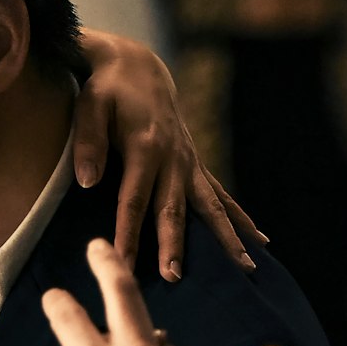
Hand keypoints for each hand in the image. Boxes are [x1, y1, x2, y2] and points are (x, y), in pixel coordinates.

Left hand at [75, 30, 267, 280]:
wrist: (137, 67)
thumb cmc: (106, 89)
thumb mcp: (90, 106)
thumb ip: (88, 143)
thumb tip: (86, 181)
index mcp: (145, 147)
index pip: (133, 200)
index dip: (128, 232)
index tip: (122, 262)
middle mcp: (173, 158)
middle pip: (173, 210)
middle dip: (174, 246)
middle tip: (174, 278)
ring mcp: (189, 163)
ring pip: (210, 207)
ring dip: (226, 239)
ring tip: (245, 268)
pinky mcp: (196, 166)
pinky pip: (221, 197)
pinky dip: (239, 219)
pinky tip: (260, 242)